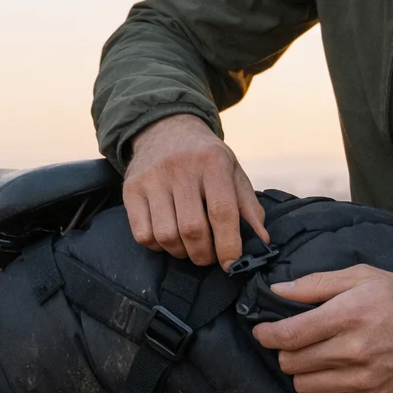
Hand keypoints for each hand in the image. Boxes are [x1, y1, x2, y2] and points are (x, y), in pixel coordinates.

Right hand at [123, 113, 270, 267]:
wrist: (165, 128)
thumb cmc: (205, 158)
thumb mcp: (232, 171)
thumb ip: (248, 206)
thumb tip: (262, 242)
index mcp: (212, 162)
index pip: (221, 212)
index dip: (228, 245)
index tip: (232, 264)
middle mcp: (180, 168)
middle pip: (192, 229)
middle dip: (204, 254)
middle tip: (209, 257)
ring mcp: (151, 178)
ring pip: (166, 236)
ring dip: (181, 252)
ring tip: (189, 247)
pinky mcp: (130, 189)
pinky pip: (143, 234)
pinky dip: (158, 246)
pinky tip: (167, 237)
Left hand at [252, 266, 392, 392]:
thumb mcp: (363, 276)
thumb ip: (316, 284)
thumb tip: (277, 290)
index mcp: (348, 315)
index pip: (289, 335)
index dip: (267, 335)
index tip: (264, 332)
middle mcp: (354, 350)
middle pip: (292, 362)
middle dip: (286, 351)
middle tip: (297, 342)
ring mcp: (363, 379)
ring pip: (304, 386)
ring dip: (302, 373)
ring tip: (315, 358)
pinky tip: (329, 378)